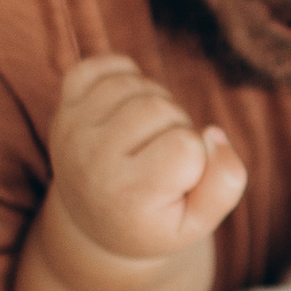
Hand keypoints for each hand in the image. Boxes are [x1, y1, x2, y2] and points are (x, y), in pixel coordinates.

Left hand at [47, 53, 245, 263]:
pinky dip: (128, 76)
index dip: (198, 157)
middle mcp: (92, 160)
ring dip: (157, 102)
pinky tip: (130, 107)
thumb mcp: (198, 225)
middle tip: (167, 154)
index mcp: (126, 194)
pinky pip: (105, 65)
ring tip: (151, 133)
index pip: (184, 146)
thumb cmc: (155, 220)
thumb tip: (213, 132)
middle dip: (178, 125)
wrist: (94, 222)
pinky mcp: (64, 106)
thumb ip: (225, 184)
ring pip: (137, 84)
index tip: (181, 179)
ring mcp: (73, 129)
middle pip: (160, 108)